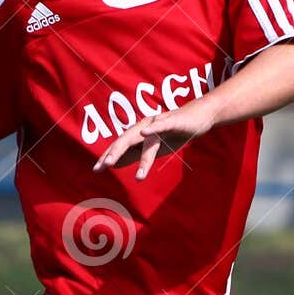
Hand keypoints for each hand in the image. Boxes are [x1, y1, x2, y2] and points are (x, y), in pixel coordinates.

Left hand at [92, 94, 218, 178]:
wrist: (198, 117)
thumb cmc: (173, 132)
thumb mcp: (151, 147)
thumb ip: (133, 154)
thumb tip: (114, 164)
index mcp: (138, 133)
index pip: (119, 146)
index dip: (107, 156)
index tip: (95, 170)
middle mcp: (144, 127)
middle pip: (126, 141)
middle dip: (114, 153)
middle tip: (102, 167)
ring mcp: (158, 124)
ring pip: (146, 142)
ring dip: (142, 159)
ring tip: (139, 177)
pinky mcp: (173, 122)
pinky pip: (161, 127)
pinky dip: (153, 129)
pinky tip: (144, 133)